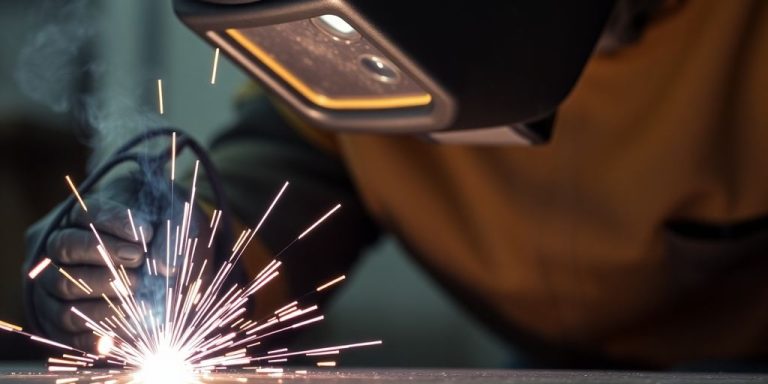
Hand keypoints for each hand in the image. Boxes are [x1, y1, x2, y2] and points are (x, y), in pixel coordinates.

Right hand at [25, 175, 211, 351]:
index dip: (114, 222)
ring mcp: (53, 284)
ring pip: (63, 287)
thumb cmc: (161, 240)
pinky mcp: (58, 320)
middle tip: (140, 264)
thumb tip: (168, 268)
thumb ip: (169, 240)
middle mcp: (61, 248)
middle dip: (105, 255)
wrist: (157, 269)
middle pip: (66, 246)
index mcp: (84, 218)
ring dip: (102, 293)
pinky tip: (120, 337)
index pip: (87, 213)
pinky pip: (64, 330)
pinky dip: (92, 336)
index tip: (147, 233)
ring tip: (140, 300)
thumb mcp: (171, 228)